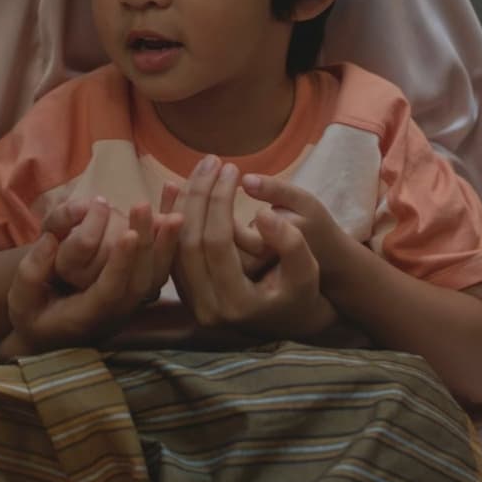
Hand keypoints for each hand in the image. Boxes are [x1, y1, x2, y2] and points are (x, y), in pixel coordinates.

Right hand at [6, 202, 179, 353]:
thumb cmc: (33, 313)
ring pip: (158, 274)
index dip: (121, 262)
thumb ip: (31, 274)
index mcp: (89, 316)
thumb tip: (50, 241)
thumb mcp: (20, 299)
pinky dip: (172, 239)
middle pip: (141, 279)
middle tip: (143, 206)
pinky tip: (175, 209)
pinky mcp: (139, 287)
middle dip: (146, 242)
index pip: (111, 290)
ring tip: (173, 209)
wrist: (50, 330)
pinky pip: (161, 264)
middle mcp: (118, 311)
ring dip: (168, 242)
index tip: (128, 233)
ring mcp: (133, 301)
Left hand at [171, 156, 335, 340]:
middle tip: (212, 161)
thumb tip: (262, 215)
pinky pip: (171, 250)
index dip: (220, 201)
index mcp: (236, 303)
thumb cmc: (301, 291)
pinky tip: (175, 186)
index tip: (232, 169)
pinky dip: (172, 217)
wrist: (288, 320)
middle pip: (190, 241)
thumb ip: (291, 244)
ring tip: (197, 169)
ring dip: (182, 202)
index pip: (217, 242)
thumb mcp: (309, 269)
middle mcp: (207, 307)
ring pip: (175, 245)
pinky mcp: (184, 292)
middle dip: (199, 195)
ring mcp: (191, 302)